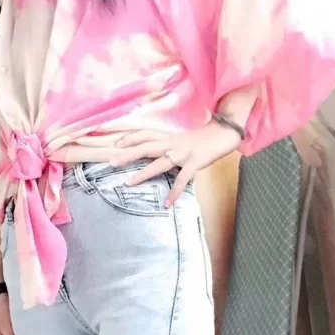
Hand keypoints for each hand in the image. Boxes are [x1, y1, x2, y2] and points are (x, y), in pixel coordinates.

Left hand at [107, 121, 241, 206]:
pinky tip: (167, 203)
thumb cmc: (204, 137)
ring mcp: (183, 153)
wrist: (225, 131)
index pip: (145, 134)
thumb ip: (169, 145)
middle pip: (146, 147)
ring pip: (159, 163)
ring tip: (129, 183)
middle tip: (110, 162)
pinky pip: (183, 179)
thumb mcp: (183, 139)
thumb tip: (158, 154)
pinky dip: (174, 192)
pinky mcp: (195, 162)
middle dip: (127, 154)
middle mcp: (173, 143)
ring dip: (143, 173)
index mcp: (169, 137)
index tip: (115, 144)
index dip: (130, 137)